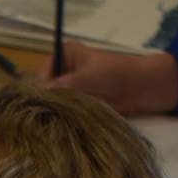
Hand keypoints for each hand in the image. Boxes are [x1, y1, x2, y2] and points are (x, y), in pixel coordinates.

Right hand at [49, 43, 177, 116]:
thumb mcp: (87, 76)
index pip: (43, 72)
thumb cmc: (114, 73)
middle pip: (46, 88)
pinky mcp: (76, 101)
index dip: (40, 88)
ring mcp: (70, 86)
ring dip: (55, 111)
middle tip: (46, 116)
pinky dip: (63, 117)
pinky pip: (64, 110)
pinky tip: (62, 124)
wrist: (137, 87)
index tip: (41, 103)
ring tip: (55, 121)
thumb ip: (64, 85)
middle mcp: (64, 69)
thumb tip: (42, 94)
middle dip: (46, 101)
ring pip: (54, 101)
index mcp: (65, 54)